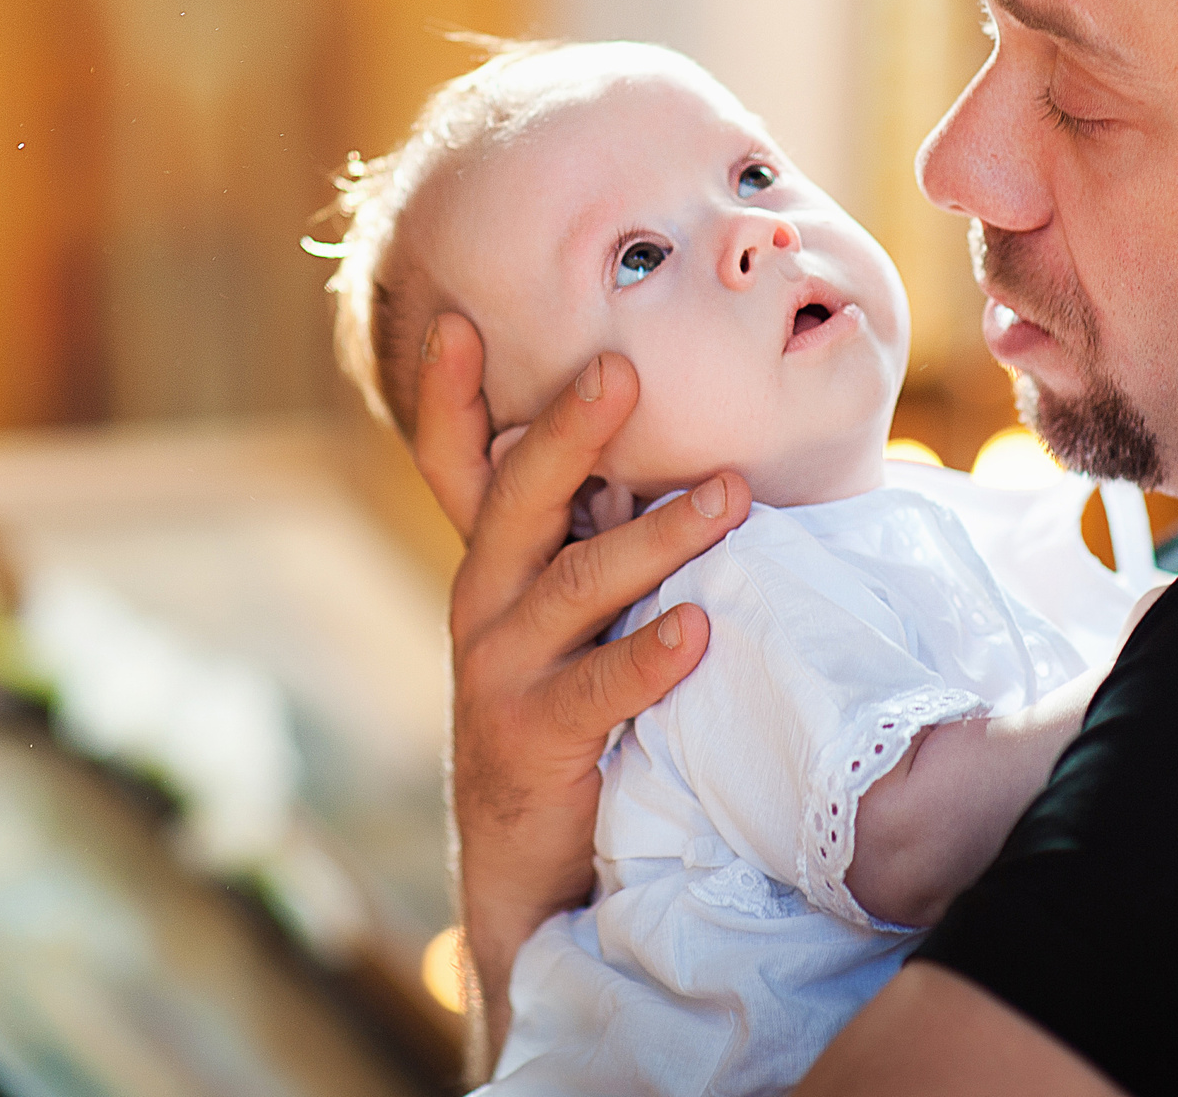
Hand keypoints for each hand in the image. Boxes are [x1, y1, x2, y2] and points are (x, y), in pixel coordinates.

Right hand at [414, 312, 750, 1064]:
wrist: (532, 859)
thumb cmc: (578, 708)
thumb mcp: (575, 613)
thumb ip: (604, 537)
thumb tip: (705, 450)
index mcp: (494, 563)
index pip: (460, 464)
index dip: (449, 395)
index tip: (461, 319)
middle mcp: (483, 605)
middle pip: (516, 500)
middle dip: (568, 431)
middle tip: (621, 367)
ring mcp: (501, 672)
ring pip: (573, 585)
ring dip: (653, 537)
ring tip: (727, 496)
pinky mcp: (534, 738)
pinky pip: (598, 689)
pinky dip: (648, 656)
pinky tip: (698, 629)